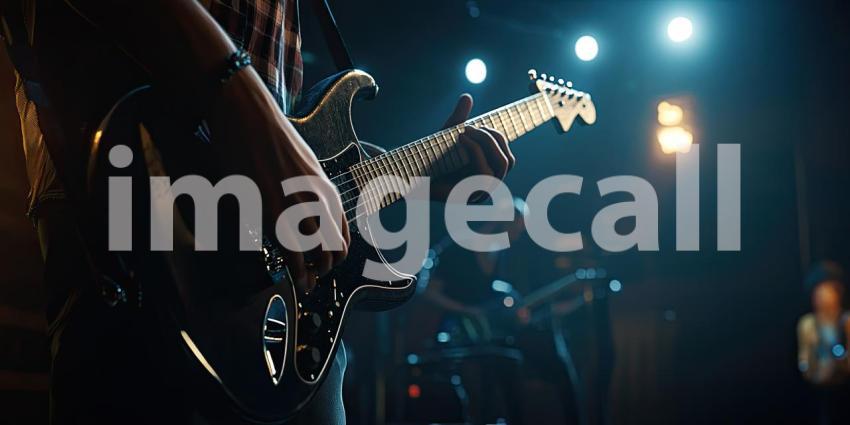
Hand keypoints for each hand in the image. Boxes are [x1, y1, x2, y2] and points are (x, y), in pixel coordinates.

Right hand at [208, 69, 349, 289]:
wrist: (249, 118)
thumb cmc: (269, 138)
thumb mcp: (301, 166)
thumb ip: (307, 190)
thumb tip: (302, 208)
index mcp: (328, 191)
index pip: (345, 236)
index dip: (336, 255)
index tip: (325, 265)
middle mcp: (321, 202)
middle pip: (335, 250)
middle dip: (327, 269)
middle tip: (315, 278)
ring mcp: (300, 209)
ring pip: (318, 256)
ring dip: (314, 275)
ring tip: (306, 284)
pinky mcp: (275, 213)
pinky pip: (295, 256)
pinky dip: (299, 275)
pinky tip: (298, 283)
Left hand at [431, 94, 514, 201]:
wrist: (410, 174)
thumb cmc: (429, 158)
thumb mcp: (448, 134)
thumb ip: (459, 118)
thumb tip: (467, 96)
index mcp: (486, 173)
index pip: (508, 158)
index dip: (499, 138)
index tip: (479, 125)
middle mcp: (486, 185)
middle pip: (508, 161)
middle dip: (494, 138)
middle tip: (472, 127)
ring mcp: (479, 192)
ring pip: (502, 164)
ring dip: (487, 142)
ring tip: (466, 131)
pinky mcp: (471, 194)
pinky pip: (485, 170)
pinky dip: (475, 149)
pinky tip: (460, 138)